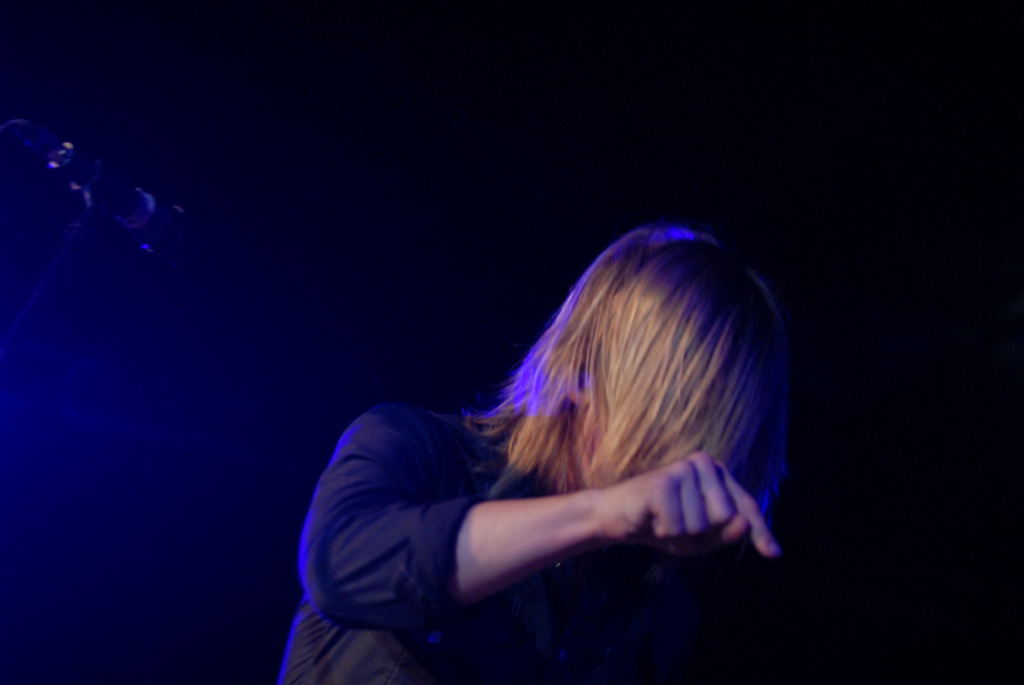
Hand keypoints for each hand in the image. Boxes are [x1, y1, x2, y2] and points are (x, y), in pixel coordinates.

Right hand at [591, 451, 780, 557]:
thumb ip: (725, 533)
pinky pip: (678, 527)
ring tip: (662, 521)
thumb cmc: (660, 524)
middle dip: (702, 534)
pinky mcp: (662, 482)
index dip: (761, 531)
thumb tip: (742, 523)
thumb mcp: (699, 537)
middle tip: (676, 525)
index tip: (773, 554)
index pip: (746, 506)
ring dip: (679, 534)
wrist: (614, 517)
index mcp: (716, 472)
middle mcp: (703, 463)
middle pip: (726, 517)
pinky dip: (663, 531)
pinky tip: (651, 518)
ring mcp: (682, 470)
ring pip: (701, 525)